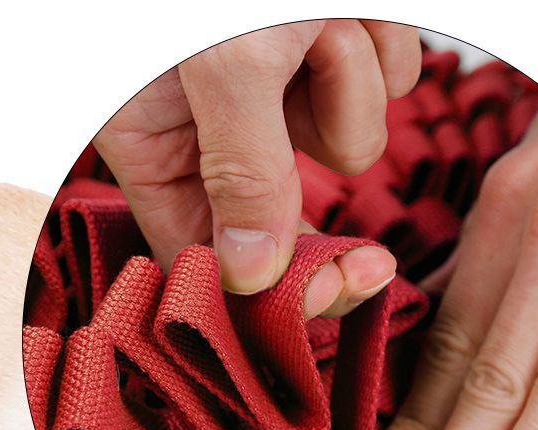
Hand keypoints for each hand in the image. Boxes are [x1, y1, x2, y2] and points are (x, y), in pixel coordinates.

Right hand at [94, 20, 419, 308]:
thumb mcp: (224, 60)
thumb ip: (241, 170)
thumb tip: (250, 276)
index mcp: (153, 145)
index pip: (202, 254)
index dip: (265, 290)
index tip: (327, 294)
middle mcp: (211, 127)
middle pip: (283, 213)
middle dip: (316, 178)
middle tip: (358, 232)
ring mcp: (276, 89)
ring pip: (345, 144)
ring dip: (351, 85)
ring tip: (319, 18)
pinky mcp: (331, 52)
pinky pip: (384, 85)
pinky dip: (379, 44)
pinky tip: (345, 5)